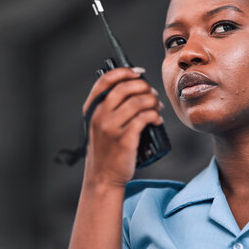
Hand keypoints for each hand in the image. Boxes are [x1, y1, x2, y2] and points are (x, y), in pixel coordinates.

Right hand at [81, 67, 163, 188]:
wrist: (103, 176)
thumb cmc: (106, 149)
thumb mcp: (99, 124)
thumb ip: (110, 106)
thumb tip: (137, 85)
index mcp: (92, 109)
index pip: (105, 80)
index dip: (124, 72)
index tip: (139, 73)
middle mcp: (99, 116)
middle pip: (125, 87)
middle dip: (144, 87)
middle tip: (152, 94)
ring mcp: (111, 128)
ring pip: (137, 102)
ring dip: (152, 101)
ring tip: (157, 107)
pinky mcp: (124, 140)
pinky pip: (144, 118)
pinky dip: (154, 116)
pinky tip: (156, 120)